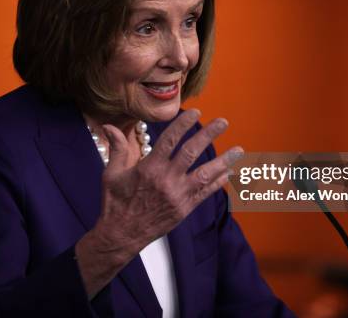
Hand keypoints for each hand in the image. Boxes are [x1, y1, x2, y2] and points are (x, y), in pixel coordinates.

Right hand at [98, 109, 242, 252]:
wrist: (121, 235)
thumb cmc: (115, 203)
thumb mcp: (111, 173)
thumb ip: (117, 148)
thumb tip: (109, 126)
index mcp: (149, 168)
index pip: (170, 140)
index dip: (184, 124)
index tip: (196, 112)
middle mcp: (166, 180)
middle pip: (192, 152)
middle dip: (209, 135)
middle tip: (224, 122)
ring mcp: (178, 195)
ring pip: (205, 174)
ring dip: (224, 160)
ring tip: (239, 150)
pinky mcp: (184, 209)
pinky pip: (205, 193)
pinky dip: (218, 182)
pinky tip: (229, 173)